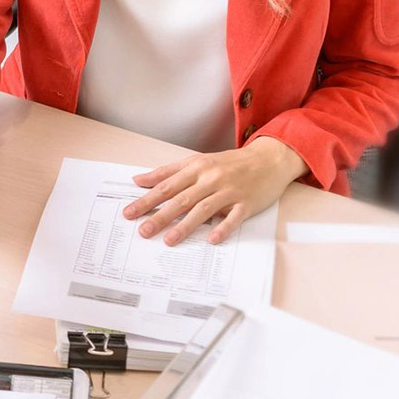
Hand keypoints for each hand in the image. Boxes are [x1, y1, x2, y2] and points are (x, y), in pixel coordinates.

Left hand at [122, 137, 307, 245]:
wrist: (269, 158)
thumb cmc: (229, 162)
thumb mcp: (197, 161)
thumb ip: (167, 172)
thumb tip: (138, 180)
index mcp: (196, 168)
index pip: (166, 186)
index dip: (146, 200)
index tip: (129, 212)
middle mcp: (211, 179)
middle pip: (181, 199)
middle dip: (160, 216)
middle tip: (143, 231)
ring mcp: (229, 191)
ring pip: (203, 209)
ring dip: (185, 225)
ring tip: (169, 240)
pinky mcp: (247, 203)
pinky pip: (233, 217)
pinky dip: (223, 227)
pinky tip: (212, 239)